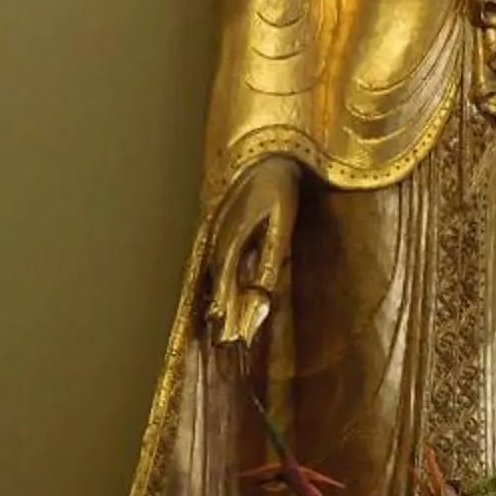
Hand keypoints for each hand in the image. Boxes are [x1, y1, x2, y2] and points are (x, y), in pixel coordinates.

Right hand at [208, 158, 298, 345]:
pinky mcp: (222, 227)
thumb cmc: (279, 188)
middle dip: (218, 308)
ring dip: (216, 296)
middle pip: (215, 278)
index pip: (225, 277)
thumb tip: (263, 292)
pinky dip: (217, 280)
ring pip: (213, 270)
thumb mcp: (282, 222)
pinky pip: (216, 259)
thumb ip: (271, 257)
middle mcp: (219, 233)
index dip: (223, 304)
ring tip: (217, 323)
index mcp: (233, 233)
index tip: (222, 329)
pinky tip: (219, 293)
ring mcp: (217, 229)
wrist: (268, 156)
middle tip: (221, 339)